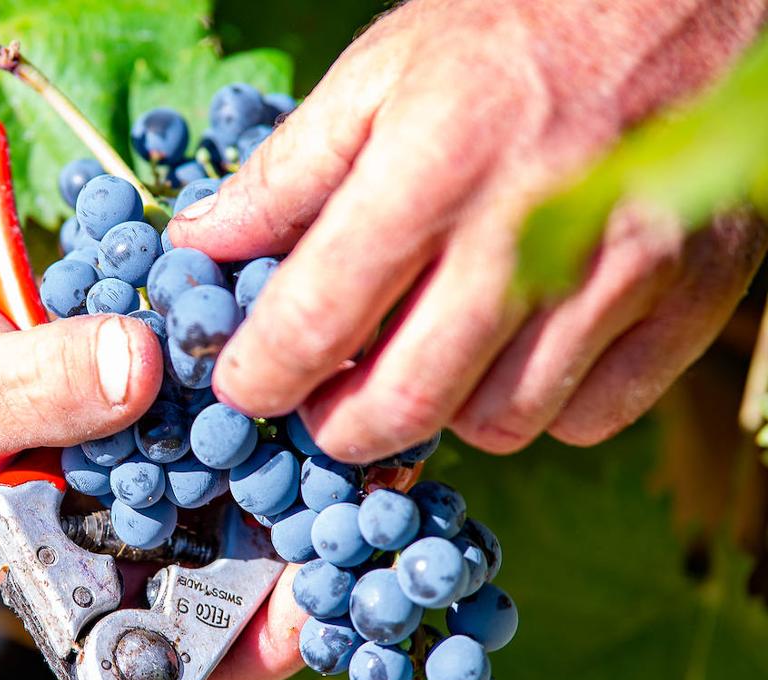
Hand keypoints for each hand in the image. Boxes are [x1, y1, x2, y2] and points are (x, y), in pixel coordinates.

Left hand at [169, 0, 767, 464]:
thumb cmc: (516, 30)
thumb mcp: (381, 72)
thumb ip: (287, 171)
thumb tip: (202, 242)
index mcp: (434, 164)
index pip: (317, 320)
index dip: (261, 376)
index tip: (244, 387)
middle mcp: (530, 231)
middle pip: (406, 402)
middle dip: (339, 426)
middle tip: (322, 402)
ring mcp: (623, 272)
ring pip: (501, 425)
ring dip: (444, 411)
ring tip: (429, 355)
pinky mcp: (691, 298)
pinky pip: (590, 418)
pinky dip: (541, 406)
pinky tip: (519, 350)